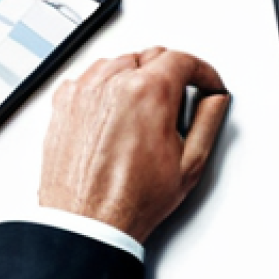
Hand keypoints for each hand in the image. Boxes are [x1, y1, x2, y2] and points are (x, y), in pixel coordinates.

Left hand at [39, 48, 229, 243]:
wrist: (88, 224)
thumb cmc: (132, 200)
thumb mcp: (190, 162)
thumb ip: (209, 120)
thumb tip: (215, 99)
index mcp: (148, 93)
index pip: (183, 60)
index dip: (203, 72)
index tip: (206, 84)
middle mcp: (112, 85)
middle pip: (152, 55)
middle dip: (173, 72)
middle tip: (181, 98)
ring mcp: (84, 93)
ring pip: (120, 62)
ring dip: (138, 75)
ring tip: (148, 106)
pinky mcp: (64, 105)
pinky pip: (90, 78)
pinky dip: (106, 85)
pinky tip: (117, 109)